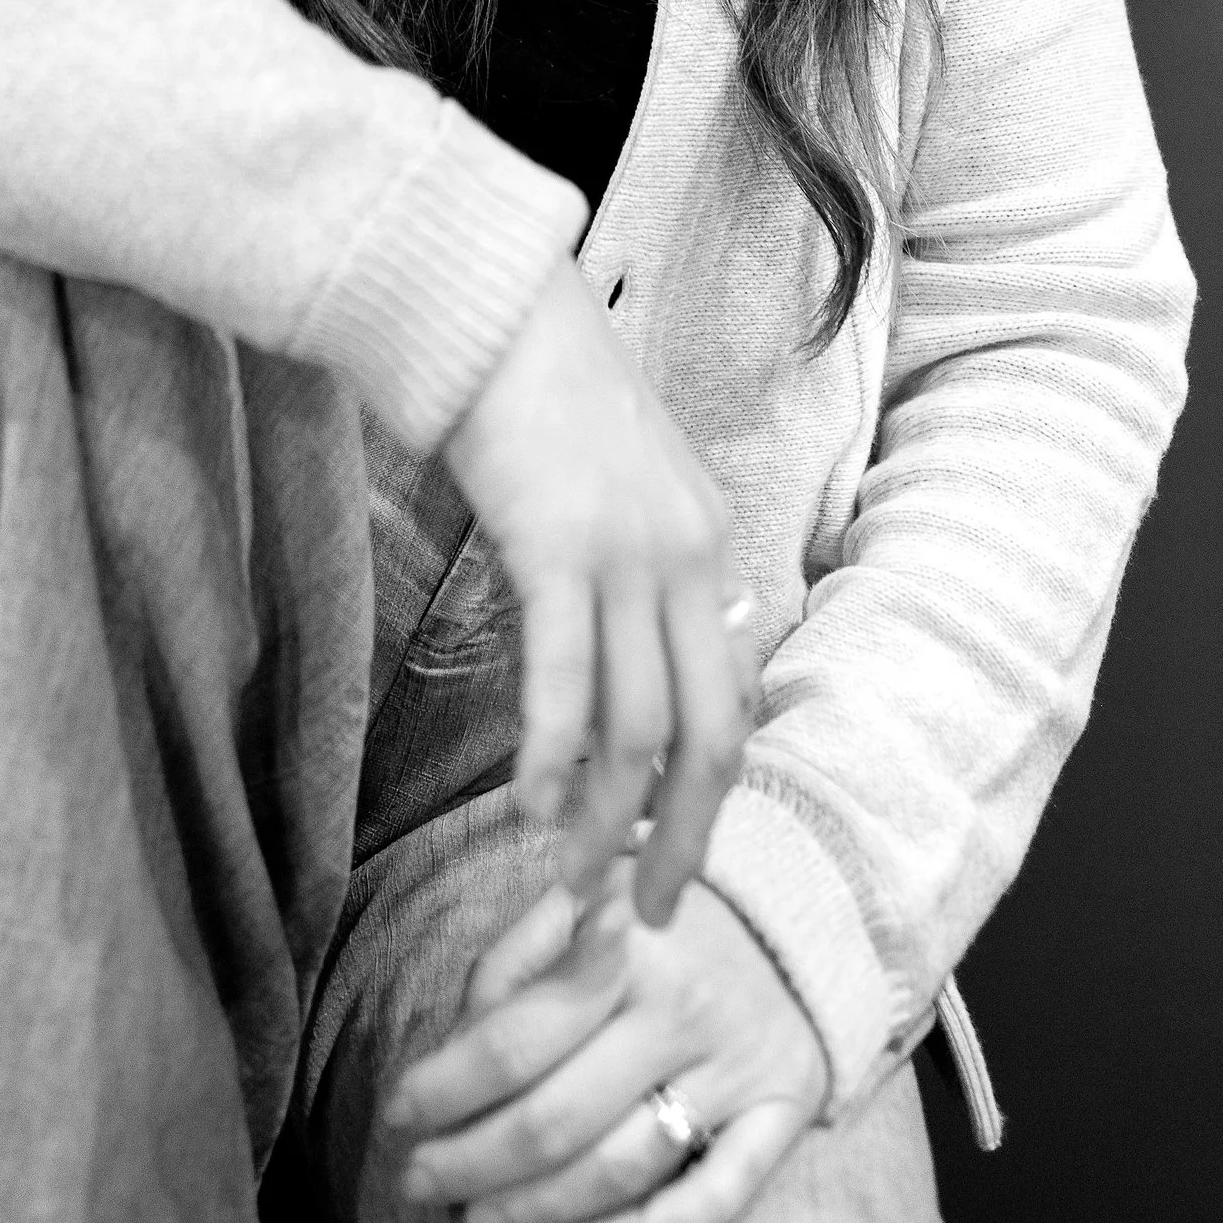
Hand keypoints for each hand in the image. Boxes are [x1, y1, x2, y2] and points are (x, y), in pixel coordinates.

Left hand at [383, 860, 831, 1222]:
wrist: (795, 908)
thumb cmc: (659, 917)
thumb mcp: (583, 896)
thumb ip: (516, 959)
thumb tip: (455, 1043)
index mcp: (623, 944)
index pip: (513, 1040)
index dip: (443, 1088)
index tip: (395, 1114)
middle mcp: (680, 1007)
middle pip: (557, 1116)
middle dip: (471, 1162)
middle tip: (415, 1184)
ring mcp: (736, 1063)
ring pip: (625, 1163)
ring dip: (541, 1207)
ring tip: (476, 1218)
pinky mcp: (786, 1103)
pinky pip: (738, 1180)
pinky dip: (690, 1221)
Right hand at [441, 259, 748, 921]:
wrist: (492, 311)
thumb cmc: (539, 394)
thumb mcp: (619, 485)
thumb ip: (635, 569)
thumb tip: (617, 664)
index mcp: (709, 545)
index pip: (730, 697)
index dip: (707, 790)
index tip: (672, 849)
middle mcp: (688, 556)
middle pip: (710, 734)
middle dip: (683, 836)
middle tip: (651, 912)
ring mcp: (629, 555)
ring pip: (638, 727)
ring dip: (605, 819)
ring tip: (571, 880)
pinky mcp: (559, 549)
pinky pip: (565, 683)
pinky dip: (549, 759)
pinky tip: (526, 806)